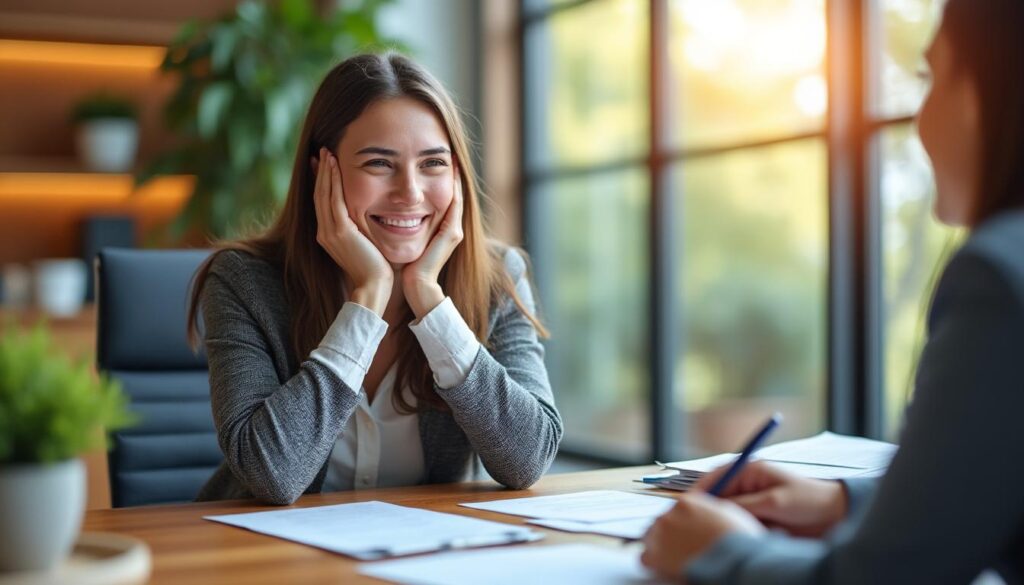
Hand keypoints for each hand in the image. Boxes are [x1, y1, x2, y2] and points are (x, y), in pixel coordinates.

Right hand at [312, 147, 392, 315]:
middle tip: (322, 151)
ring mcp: (330, 231)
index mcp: (328, 235)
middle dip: (321, 172)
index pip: (323, 202)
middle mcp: (324, 232)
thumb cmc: (375, 268)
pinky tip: (335, 166)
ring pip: (324, 194)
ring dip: (325, 171)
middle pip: (319, 195)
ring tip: (326, 152)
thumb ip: (359, 230)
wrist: (374, 286)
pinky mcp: (340, 231)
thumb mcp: (364, 244)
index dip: (322, 182)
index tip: (324, 164)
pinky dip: (333, 181)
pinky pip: (334, 199)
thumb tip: (365, 218)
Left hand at [401, 162, 464, 317]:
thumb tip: (386, 208)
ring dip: (456, 176)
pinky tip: (451, 174)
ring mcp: (453, 230)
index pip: (441, 196)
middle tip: (449, 149)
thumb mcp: (404, 238)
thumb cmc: (406, 265)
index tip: (432, 157)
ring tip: (452, 156)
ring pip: (456, 195)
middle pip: (453, 192)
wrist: (416, 286)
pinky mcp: (451, 234)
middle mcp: (450, 227)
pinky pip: (455, 206)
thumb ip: (402, 223)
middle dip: (451, 172)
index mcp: (439, 227)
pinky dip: (454, 189)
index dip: (440, 177)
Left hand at [641, 492, 765, 580]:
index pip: (677, 507)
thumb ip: (709, 508)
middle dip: (672, 532)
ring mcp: (660, 535)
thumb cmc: (735, 538)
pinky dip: (654, 562)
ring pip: (651, 537)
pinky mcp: (654, 555)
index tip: (687, 529)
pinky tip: (666, 566)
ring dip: (661, 545)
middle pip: (663, 522)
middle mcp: (669, 514)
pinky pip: (646, 557)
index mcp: (686, 502)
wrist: (732, 561)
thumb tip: (704, 512)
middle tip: (683, 546)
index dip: (683, 520)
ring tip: (676, 557)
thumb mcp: (727, 512)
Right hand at [693, 460, 847, 537]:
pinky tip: (738, 535)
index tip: (689, 504)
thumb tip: (716, 508)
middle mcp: (748, 484)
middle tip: (700, 523)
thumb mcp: (774, 502)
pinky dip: (737, 529)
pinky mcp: (757, 518)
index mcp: (750, 470)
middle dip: (711, 508)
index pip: (717, 476)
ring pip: (727, 512)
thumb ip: (744, 504)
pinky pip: (738, 523)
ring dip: (726, 520)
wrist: (835, 518)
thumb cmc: (808, 501)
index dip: (701, 490)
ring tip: (724, 530)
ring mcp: (752, 501)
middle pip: (718, 495)